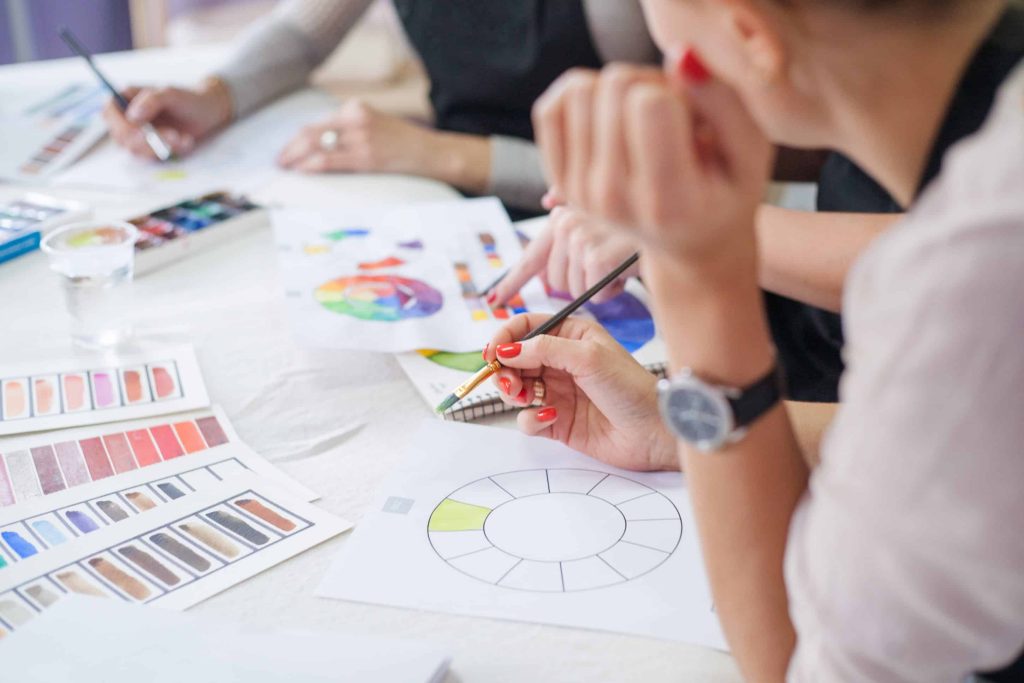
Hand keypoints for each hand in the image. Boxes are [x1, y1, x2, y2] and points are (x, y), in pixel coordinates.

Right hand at [103, 83, 230, 158]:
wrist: (207, 111)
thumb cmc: (187, 98)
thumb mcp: (171, 94)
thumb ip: (151, 101)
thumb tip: (132, 116)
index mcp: (124, 98)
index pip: (109, 114)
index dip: (123, 127)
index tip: (143, 133)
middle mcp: (126, 117)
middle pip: (122, 137)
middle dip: (148, 141)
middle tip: (174, 136)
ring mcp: (137, 135)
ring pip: (137, 151)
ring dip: (161, 147)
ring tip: (183, 137)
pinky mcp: (150, 148)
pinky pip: (153, 157)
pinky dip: (171, 152)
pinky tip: (186, 141)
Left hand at [278, 101, 440, 174]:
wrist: (430, 152)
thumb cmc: (403, 142)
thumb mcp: (375, 123)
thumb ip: (351, 127)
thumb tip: (323, 143)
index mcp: (356, 108)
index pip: (317, 123)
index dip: (297, 138)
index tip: (287, 150)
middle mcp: (355, 118)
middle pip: (310, 132)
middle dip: (290, 148)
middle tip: (279, 162)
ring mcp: (360, 137)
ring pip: (315, 145)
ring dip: (295, 158)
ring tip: (286, 169)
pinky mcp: (365, 156)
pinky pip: (328, 160)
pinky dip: (310, 165)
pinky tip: (300, 171)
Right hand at [484, 314, 677, 471]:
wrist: (654, 433)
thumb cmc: (632, 388)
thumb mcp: (588, 357)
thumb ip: (544, 349)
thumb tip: (507, 349)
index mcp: (571, 335)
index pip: (525, 327)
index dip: (504, 338)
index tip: (491, 353)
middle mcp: (561, 361)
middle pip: (514, 359)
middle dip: (505, 369)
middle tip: (509, 382)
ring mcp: (558, 391)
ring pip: (516, 388)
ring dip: (513, 392)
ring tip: (526, 397)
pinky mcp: (557, 421)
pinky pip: (527, 418)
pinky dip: (531, 419)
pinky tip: (551, 418)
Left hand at [490, 205, 639, 304]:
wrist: (671, 221)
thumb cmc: (637, 222)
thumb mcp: (602, 213)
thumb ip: (572, 208)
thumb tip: (547, 198)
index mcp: (561, 216)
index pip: (529, 257)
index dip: (511, 282)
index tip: (494, 300)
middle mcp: (565, 224)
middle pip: (554, 282)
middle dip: (578, 284)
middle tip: (602, 270)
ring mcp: (580, 240)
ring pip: (574, 291)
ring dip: (598, 288)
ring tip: (616, 266)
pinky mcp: (597, 257)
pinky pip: (595, 295)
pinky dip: (612, 292)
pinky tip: (623, 274)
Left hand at [532, 60, 772, 269]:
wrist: (691, 242)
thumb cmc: (726, 191)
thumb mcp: (749, 151)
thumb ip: (723, 103)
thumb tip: (678, 56)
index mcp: (666, 199)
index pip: (648, 102)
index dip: (676, 91)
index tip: (696, 119)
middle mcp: (614, 198)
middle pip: (614, 85)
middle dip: (648, 84)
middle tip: (672, 118)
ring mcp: (581, 192)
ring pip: (580, 88)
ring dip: (616, 91)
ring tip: (644, 121)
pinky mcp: (562, 182)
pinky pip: (551, 109)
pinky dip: (581, 98)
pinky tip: (610, 116)